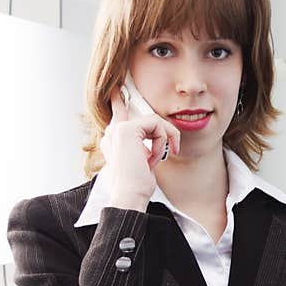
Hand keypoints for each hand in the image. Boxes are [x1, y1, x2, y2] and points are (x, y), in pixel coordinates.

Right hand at [102, 91, 180, 208]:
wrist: (129, 195)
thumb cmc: (137, 185)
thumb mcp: (144, 162)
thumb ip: (145, 147)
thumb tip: (159, 137)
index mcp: (114, 139)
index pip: (118, 113)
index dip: (119, 100)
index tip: (119, 89)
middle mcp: (113, 131)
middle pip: (145, 115)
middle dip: (163, 130)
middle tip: (172, 147)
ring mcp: (118, 129)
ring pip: (155, 121)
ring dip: (164, 141)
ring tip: (157, 160)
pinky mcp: (127, 129)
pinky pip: (157, 125)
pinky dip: (162, 142)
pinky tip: (154, 158)